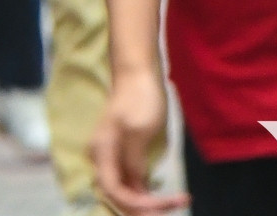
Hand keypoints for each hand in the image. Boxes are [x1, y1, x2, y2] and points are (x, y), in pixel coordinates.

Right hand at [91, 68, 186, 213]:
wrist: (138, 74)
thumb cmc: (139, 98)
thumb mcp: (139, 130)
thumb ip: (134, 161)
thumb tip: (136, 187)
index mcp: (102, 152)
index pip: (114, 191)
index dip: (137, 204)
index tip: (163, 204)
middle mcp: (102, 158)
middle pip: (118, 196)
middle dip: (144, 209)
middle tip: (174, 206)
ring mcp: (112, 157)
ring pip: (125, 191)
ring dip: (147, 203)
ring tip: (174, 203)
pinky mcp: (123, 154)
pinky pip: (130, 182)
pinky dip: (146, 193)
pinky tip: (165, 195)